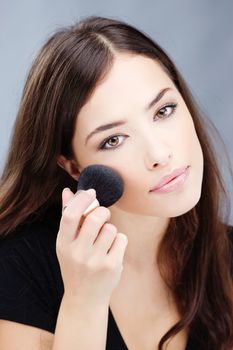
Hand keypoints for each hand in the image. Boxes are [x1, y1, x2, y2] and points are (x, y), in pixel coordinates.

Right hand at [56, 188, 127, 303]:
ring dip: (110, 229)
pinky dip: (119, 240)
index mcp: (63, 244)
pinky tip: (112, 250)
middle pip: (95, 218)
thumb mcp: (67, 243)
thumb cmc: (75, 264)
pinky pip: (121, 238)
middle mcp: (77, 253)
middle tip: (103, 216)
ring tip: (105, 240)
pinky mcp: (111, 267)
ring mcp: (95, 261)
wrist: (84, 298)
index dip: (82, 199)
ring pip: (111, 228)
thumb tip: (68, 191)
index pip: (70, 215)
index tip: (92, 192)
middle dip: (103, 212)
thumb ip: (68, 217)